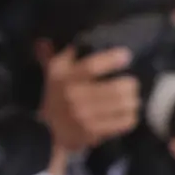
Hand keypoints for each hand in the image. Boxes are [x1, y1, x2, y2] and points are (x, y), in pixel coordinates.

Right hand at [40, 45, 141, 160]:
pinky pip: (123, 122)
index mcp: (65, 79)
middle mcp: (74, 97)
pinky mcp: (93, 133)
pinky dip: (130, 117)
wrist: (47, 133)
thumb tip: (42, 40)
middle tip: (133, 83)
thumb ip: (51, 55)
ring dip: (132, 100)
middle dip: (131, 85)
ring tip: (132, 98)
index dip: (112, 60)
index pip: (91, 67)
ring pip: (123, 105)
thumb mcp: (52, 74)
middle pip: (116, 89)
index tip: (126, 55)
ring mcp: (84, 117)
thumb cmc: (55, 97)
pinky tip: (128, 113)